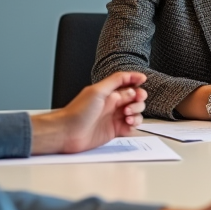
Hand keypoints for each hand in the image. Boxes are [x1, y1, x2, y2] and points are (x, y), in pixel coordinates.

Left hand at [30, 72, 146, 154]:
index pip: (127, 83)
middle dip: (138, 99)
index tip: (143, 79)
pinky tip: (127, 124)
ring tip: (127, 115)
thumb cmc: (77, 112)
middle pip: (134, 98)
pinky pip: (131, 127)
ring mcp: (114, 117)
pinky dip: (134, 125)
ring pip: (135, 112)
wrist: (67, 133)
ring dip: (137, 112)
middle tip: (131, 104)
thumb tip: (133, 77)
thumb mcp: (97, 91)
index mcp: (108, 92)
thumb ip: (116, 82)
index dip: (136, 80)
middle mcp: (112, 104)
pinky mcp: (114, 130)